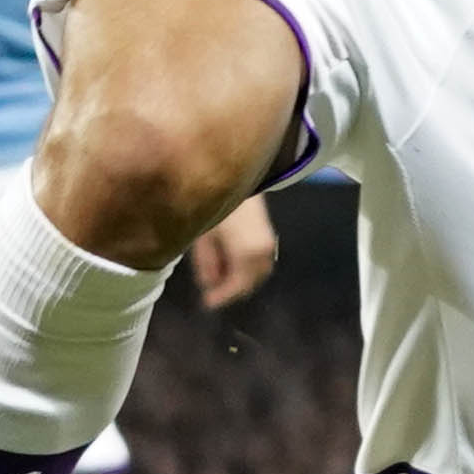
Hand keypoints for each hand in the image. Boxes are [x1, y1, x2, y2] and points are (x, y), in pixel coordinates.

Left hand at [189, 193, 279, 308]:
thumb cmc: (214, 199)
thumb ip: (206, 263)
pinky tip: (232, 266)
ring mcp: (270, 242)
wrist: (236, 170)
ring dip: (243, 280)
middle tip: (213, 295)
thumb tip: (209, 285)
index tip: (206, 303)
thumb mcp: (203, 233)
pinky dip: (250, 270)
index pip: (237, 286)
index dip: (221, 297)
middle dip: (233, 291)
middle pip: (251, 282)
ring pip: (260, 273)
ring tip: (221, 281)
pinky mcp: (269, 234)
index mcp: (247, 253)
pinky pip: (263, 261)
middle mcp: (264, 251)